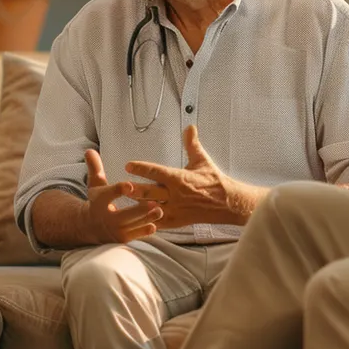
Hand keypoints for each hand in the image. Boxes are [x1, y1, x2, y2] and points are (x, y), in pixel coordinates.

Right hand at [83, 149, 162, 243]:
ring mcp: (116, 229)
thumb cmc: (98, 201)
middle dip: (139, 209)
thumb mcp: (94, 185)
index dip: (119, 190)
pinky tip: (155, 223)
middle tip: (154, 202)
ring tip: (160, 210)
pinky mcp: (123, 238)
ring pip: (134, 225)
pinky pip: (136, 234)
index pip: (110, 195)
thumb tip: (89, 150)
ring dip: (147, 218)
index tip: (129, 185)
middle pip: (124, 214)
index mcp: (101, 201)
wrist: (90, 226)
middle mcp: (107, 217)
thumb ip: (95, 168)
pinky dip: (145, 230)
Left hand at [124, 126, 263, 227]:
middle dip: (134, 189)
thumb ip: (192, 144)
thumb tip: (190, 126)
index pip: (157, 171)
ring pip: (151, 208)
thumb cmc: (213, 180)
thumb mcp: (202, 160)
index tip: (128, 165)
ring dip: (137, 205)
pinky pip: (159, 223)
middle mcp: (175, 194)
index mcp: (179, 178)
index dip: (141, 168)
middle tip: (120, 186)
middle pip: (150, 192)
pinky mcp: (177, 221)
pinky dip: (147, 222)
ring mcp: (176, 210)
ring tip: (122, 202)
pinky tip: (134, 220)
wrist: (227, 203)